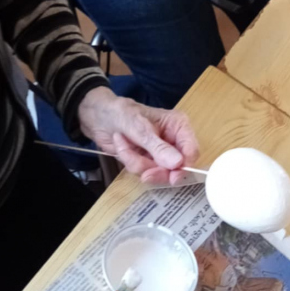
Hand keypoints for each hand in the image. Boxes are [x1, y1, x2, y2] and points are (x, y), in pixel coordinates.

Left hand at [76, 87, 199, 184]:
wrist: (98, 116)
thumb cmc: (121, 113)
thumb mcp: (139, 128)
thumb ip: (158, 147)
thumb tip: (178, 163)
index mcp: (178, 126)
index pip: (191, 151)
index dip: (184, 166)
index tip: (172, 177)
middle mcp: (173, 141)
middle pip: (176, 168)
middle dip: (156, 170)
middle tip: (144, 171)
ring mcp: (160, 153)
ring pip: (158, 173)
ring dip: (137, 163)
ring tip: (124, 144)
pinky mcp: (147, 162)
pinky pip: (144, 172)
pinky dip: (130, 162)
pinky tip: (122, 147)